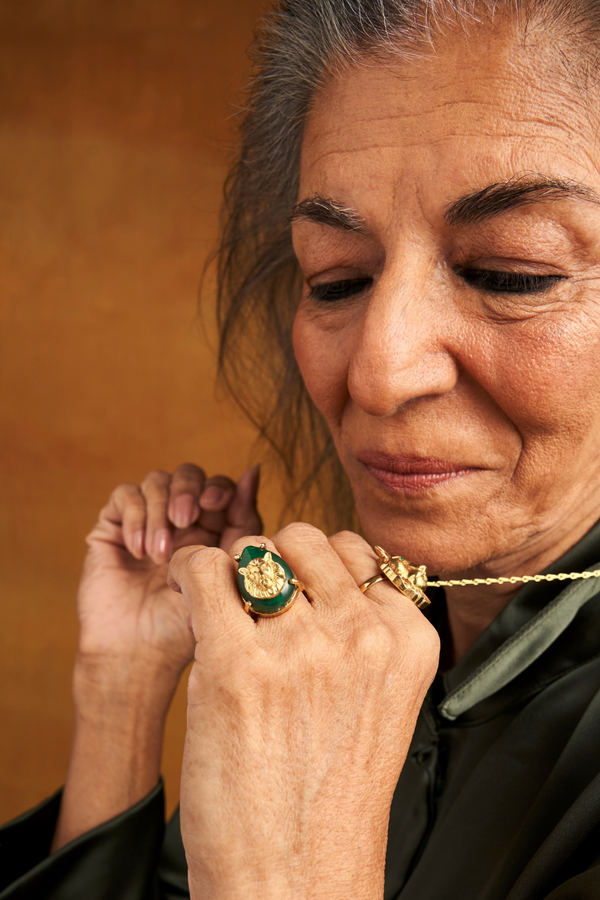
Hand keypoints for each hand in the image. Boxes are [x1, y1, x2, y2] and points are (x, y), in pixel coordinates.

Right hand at [52, 463, 261, 851]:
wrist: (142, 659)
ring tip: (161, 553)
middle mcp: (180, 522)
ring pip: (157, 480)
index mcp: (213, 530)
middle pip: (189, 474)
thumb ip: (242, 522)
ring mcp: (147, 523)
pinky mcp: (114, 529)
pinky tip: (141, 551)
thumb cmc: (191, 626)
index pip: (219, 486)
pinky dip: (137, 516)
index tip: (218, 505)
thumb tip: (256, 469)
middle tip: (188, 520)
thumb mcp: (226, 571)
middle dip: (189, 490)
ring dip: (161, 510)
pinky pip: (125, 496)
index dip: (220, 487)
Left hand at [169, 524, 439, 899]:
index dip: (319, 571)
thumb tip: (316, 562)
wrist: (297, 875)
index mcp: (408, 639)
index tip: (301, 601)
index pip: (358, 551)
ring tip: (228, 615)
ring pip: (253, 550)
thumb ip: (365, 630)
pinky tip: (193, 601)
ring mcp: (300, 648)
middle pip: (305, 538)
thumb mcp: (380, 699)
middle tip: (260, 605)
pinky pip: (204, 572)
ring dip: (235, 572)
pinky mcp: (235, 664)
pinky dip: (192, 576)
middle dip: (278, 560)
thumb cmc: (331, 791)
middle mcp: (363, 635)